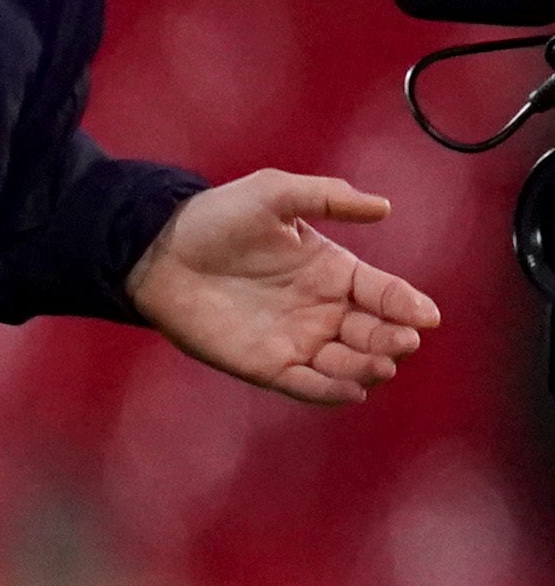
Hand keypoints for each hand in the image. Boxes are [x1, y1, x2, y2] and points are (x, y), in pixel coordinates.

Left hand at [128, 170, 440, 405]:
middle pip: (375, 332)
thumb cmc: (217, 218)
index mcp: (334, 271)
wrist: (159, 252)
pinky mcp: (266, 365)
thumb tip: (383, 206)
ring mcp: (297, 339)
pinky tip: (351, 389)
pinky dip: (331, 391)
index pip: (386, 293)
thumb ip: (328, 197)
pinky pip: (308, 385)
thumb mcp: (275, 194)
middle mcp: (324, 309)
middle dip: (393, 339)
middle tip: (402, 340)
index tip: (426, 316)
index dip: (408, 304)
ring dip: (369, 367)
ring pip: (349, 363)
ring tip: (379, 364)